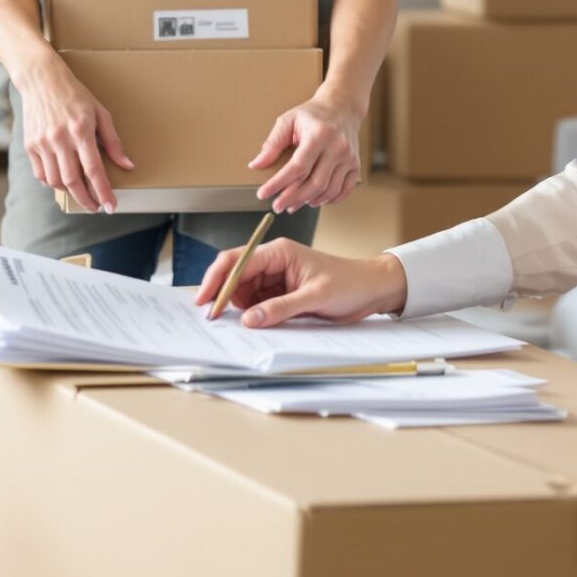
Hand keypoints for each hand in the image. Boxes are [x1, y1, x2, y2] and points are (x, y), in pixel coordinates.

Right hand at [16, 54, 133, 212]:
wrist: (42, 80)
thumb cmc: (75, 95)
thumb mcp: (100, 113)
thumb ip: (113, 141)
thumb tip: (127, 165)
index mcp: (80, 130)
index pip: (93, 169)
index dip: (103, 191)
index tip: (110, 206)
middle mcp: (59, 138)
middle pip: (73, 181)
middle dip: (87, 199)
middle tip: (96, 207)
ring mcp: (42, 143)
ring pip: (56, 181)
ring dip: (70, 192)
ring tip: (82, 193)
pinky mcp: (30, 145)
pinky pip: (41, 174)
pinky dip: (53, 183)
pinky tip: (63, 181)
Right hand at [194, 244, 407, 328]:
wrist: (371, 290)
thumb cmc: (350, 283)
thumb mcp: (315, 297)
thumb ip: (281, 308)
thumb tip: (250, 318)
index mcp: (279, 252)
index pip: (237, 260)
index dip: (217, 279)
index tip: (205, 300)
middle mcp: (274, 262)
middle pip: (235, 275)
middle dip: (222, 295)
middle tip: (213, 318)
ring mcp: (276, 278)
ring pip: (243, 292)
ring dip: (236, 306)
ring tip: (230, 324)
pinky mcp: (281, 293)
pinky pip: (257, 303)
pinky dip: (251, 313)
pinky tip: (250, 323)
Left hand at [247, 93, 363, 212]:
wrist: (342, 107)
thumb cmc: (313, 114)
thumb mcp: (288, 121)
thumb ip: (273, 143)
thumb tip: (256, 164)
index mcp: (319, 135)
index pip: (297, 167)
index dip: (279, 184)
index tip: (263, 194)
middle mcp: (337, 147)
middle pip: (314, 183)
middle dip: (292, 198)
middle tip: (277, 206)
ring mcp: (349, 158)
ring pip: (329, 190)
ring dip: (308, 201)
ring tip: (292, 205)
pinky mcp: (355, 165)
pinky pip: (345, 190)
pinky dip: (329, 200)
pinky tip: (315, 201)